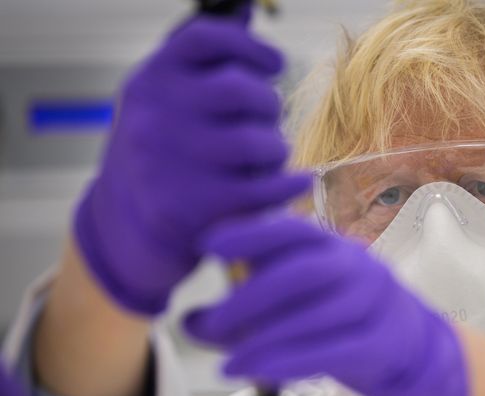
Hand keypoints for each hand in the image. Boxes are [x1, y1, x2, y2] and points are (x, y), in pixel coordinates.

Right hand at [74, 9, 308, 314]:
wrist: (124, 224)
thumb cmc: (160, 151)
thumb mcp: (165, 100)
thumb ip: (201, 63)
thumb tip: (244, 13)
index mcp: (151, 80)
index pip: (206, 38)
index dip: (251, 46)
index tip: (274, 64)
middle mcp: (155, 116)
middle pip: (243, 91)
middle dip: (269, 105)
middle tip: (267, 118)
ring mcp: (171, 163)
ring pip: (260, 142)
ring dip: (275, 148)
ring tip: (266, 155)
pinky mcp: (192, 207)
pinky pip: (265, 187)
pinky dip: (290, 184)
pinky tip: (299, 181)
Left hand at [184, 216, 468, 395]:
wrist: (404, 344)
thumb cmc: (335, 314)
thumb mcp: (294, 298)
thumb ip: (244, 305)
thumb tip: (187, 320)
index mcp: (330, 245)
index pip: (291, 230)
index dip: (250, 233)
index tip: (207, 243)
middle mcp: (355, 266)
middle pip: (301, 272)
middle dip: (249, 298)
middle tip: (208, 323)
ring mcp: (373, 303)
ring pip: (316, 315)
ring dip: (265, 339)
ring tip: (226, 362)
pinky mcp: (380, 342)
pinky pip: (333, 351)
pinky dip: (291, 361)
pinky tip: (257, 371)